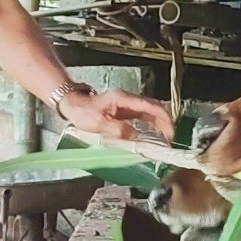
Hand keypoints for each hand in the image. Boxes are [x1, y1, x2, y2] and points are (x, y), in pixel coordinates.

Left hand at [55, 84, 172, 141]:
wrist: (71, 104)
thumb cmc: (82, 111)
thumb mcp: (98, 123)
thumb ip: (118, 130)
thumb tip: (136, 138)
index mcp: (124, 99)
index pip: (152, 106)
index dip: (164, 119)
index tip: (169, 132)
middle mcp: (129, 100)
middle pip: (155, 108)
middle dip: (165, 123)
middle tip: (169, 139)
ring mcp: (127, 105)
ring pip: (150, 112)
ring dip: (159, 125)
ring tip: (163, 140)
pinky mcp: (124, 111)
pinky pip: (142, 117)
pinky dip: (150, 126)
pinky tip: (151, 136)